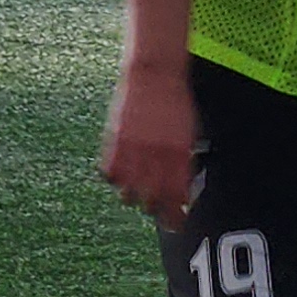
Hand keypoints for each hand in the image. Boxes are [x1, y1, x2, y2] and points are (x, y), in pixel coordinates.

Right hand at [101, 61, 200, 225]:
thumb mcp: (187, 133)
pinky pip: (109, 174)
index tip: (177, 223)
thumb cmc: (174, 101)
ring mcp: (132, 150)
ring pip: (128, 194)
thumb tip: (184, 189)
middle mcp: (155, 156)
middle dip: (156, 212)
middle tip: (159, 216)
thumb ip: (183, 161)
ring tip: (138, 195)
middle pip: (152, 201)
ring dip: (134, 198)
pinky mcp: (113, 142)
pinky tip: (121, 176)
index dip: (176, 215)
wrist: (153, 73)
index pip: (176, 196)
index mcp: (178, 154)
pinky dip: (114, 179)